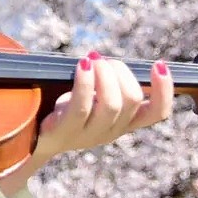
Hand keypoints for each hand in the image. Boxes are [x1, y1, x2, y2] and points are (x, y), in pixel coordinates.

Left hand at [32, 53, 173, 163]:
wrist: (33, 136)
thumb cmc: (67, 109)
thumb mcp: (96, 99)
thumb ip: (112, 86)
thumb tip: (116, 64)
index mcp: (124, 123)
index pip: (157, 113)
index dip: (164, 90)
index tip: (159, 65)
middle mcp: (110, 132)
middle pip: (132, 99)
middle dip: (120, 71)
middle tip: (103, 61)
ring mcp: (88, 136)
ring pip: (111, 104)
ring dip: (104, 74)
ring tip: (91, 60)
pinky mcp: (64, 132)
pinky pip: (81, 107)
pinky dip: (85, 82)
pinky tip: (82, 65)